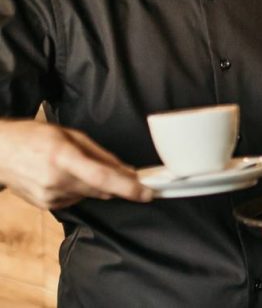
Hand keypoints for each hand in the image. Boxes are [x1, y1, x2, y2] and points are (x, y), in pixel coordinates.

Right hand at [0, 119, 153, 209]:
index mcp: (63, 158)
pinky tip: (65, 176)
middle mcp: (56, 181)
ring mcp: (50, 197)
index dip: (128, 187)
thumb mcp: (70, 135)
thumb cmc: (34, 138)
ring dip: (95, 184)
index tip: (147, 193)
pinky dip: (80, 189)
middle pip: (100, 189)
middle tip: (125, 173)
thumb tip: (127, 170)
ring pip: (90, 194)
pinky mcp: (46, 206)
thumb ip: (100, 154)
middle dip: (117, 183)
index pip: (102, 177)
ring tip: (77, 165)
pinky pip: (76, 199)